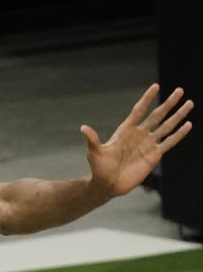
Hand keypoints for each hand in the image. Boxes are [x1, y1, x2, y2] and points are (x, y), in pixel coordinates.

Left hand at [82, 83, 192, 197]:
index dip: (147, 99)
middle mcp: (139, 134)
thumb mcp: (95, 152)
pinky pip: (169, 142)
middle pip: (157, 115)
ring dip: (178, 115)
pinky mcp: (154, 155)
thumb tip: (83, 128)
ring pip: (166, 126)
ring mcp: (148, 144)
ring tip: (189, 103)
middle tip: (180, 90)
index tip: (156, 86)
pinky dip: (179, 134)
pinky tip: (188, 125)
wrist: (108, 185)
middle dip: (168, 103)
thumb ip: (92, 139)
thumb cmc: (99, 168)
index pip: (139, 110)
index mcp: (125, 130)